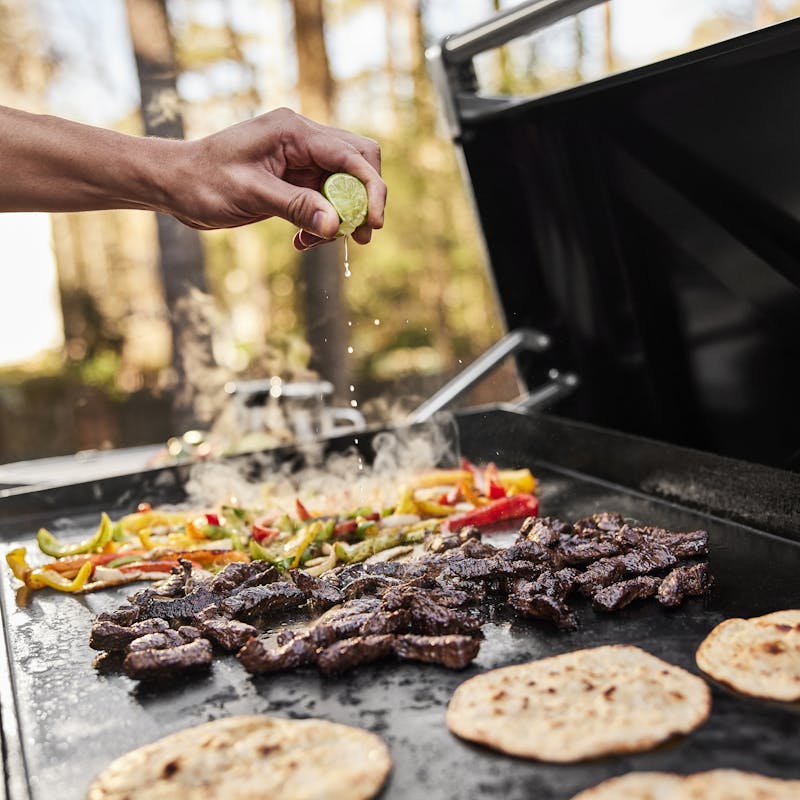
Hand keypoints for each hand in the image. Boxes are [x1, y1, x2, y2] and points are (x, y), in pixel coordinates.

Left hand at [164, 107, 385, 249]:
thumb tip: (335, 225)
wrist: (174, 184)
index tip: (373, 223)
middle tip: (359, 235)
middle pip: (358, 162)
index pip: (351, 155)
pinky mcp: (293, 177)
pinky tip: (303, 239)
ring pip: (344, 184)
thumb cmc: (203, 182)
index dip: (371, 189)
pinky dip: (322, 221)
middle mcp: (301, 138)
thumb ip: (296, 206)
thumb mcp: (251, 195)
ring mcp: (299, 157)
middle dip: (364, 200)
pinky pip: (324, 198)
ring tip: (321, 242)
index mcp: (293, 131)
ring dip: (341, 215)